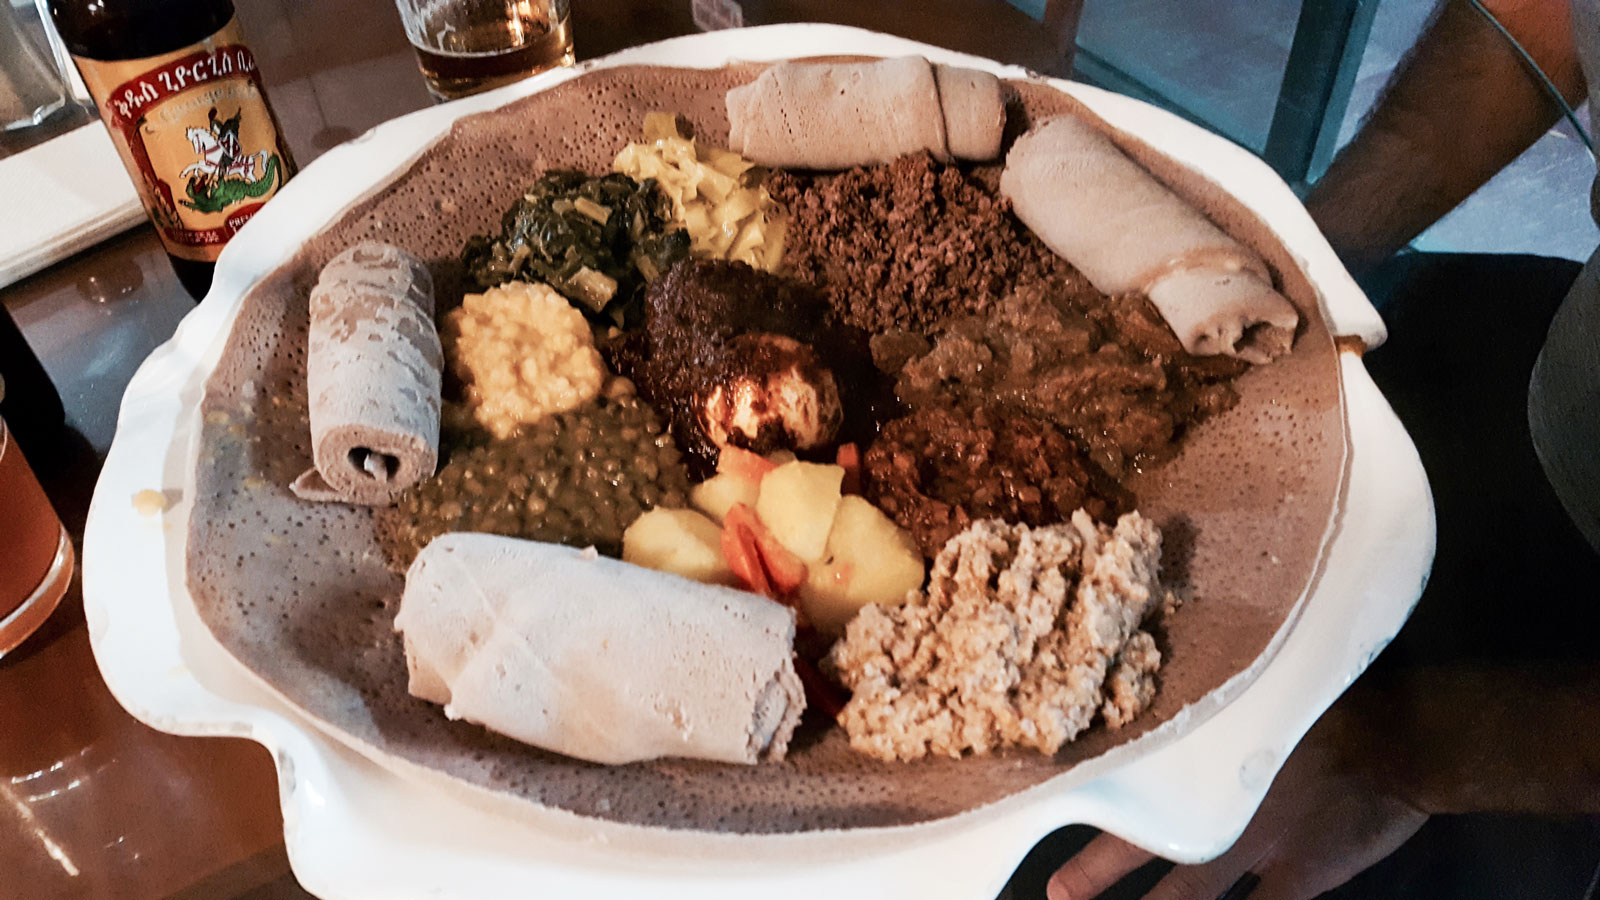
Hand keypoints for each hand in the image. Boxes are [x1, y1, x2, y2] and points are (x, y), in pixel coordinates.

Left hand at [1045, 719, 1426, 899]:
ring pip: (1188, 893)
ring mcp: (1257, 847)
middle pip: (1144, 845)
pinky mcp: (1298, 877)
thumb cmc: (1334, 703)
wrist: (1404, 739)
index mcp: (1204, 756)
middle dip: (1097, 872)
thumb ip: (1218, 708)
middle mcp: (1219, 805)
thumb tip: (1178, 698)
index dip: (1093, 803)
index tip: (1055, 802)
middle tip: (1057, 893)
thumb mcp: (1263, 696)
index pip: (1132, 784)